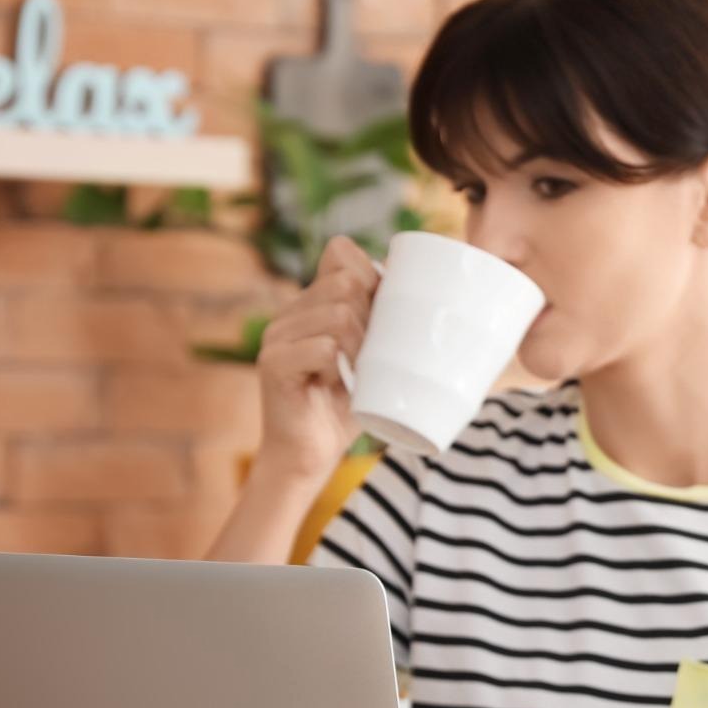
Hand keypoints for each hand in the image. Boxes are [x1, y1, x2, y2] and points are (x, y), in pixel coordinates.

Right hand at [253, 236, 378, 484]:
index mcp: (312, 303)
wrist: (308, 455)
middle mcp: (290, 312)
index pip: (341, 252)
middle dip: (373, 315)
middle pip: (346, 282)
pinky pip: (322, 347)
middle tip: (374, 353)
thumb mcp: (371, 359)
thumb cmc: (346, 407)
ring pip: (338, 313)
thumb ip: (383, 325)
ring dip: (362, 344)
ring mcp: (277, 335)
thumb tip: (434, 296)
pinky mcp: (273, 363)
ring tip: (360, 371)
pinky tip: (342, 384)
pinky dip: (342, 366)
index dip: (372, 275)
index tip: (385, 314)